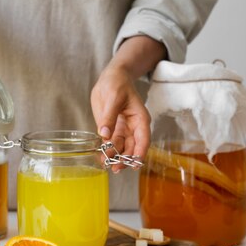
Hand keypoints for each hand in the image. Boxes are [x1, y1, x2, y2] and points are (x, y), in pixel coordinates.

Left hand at [91, 36, 165, 170]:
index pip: (143, 138)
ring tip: (106, 164)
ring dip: (115, 157)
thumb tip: (104, 134)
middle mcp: (134, 127)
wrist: (112, 77)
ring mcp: (123, 129)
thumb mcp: (113, 97)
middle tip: (115, 168)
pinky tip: (101, 158)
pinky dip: (107, 151)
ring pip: (122, 148)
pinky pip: (112, 144)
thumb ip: (108, 116)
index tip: (135, 164)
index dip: (140, 152)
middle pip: (133, 147)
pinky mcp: (113, 130)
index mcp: (140, 118)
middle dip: (125, 159)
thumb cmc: (117, 83)